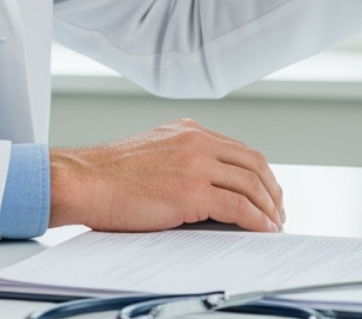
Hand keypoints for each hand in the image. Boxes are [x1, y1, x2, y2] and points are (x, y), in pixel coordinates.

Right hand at [47, 119, 283, 231]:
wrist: (84, 180)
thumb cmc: (108, 176)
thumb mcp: (152, 153)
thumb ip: (182, 160)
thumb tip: (208, 190)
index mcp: (187, 130)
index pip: (239, 148)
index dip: (260, 174)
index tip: (266, 192)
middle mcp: (196, 141)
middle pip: (254, 163)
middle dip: (272, 191)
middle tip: (277, 212)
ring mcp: (196, 164)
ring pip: (252, 184)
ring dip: (269, 209)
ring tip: (273, 227)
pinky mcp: (192, 191)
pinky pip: (240, 207)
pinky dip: (258, 221)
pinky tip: (263, 231)